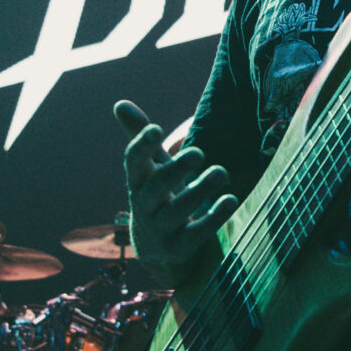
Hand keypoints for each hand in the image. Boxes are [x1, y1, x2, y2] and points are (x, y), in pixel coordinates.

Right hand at [116, 100, 235, 284]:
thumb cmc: (157, 193)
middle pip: (156, 188)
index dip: (142, 146)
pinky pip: (196, 234)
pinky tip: (230, 200)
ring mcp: (160, 229)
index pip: (133, 162)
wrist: (155, 245)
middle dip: (175, 170)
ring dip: (199, 191)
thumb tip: (120, 103)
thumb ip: (139, 135)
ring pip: (177, 212)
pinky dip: (213, 218)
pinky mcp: (179, 247)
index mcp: (137, 181)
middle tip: (198, 152)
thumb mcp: (150, 167)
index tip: (156, 128)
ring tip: (221, 172)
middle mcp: (144, 205)